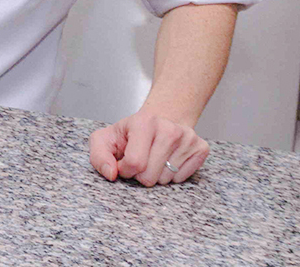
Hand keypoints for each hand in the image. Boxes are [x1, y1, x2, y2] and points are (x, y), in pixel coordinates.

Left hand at [88, 109, 209, 185]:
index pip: (135, 164)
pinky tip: (167, 159)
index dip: (125, 170)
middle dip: (140, 174)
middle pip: (150, 176)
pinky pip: (182, 179)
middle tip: (140, 159)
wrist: (159, 119)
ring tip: (153, 158)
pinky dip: (172, 175)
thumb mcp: (105, 139)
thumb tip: (111, 174)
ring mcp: (187, 138)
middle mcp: (169, 128)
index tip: (124, 162)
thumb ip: (99, 156)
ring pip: (165, 180)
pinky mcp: (201, 148)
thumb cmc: (130, 133)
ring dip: (155, 175)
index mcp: (144, 122)